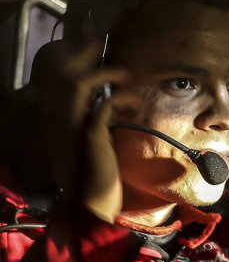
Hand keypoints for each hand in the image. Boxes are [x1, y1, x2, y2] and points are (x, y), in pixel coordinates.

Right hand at [29, 40, 137, 222]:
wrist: (95, 201)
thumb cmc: (100, 177)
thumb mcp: (100, 146)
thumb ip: (100, 128)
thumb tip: (112, 112)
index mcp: (62, 121)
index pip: (63, 83)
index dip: (79, 67)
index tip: (103, 66)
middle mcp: (63, 120)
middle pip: (67, 76)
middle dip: (87, 60)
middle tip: (113, 60)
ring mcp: (74, 125)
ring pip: (83, 83)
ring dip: (107, 73)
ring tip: (127, 76)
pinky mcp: (91, 133)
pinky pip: (105, 103)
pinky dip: (122, 98)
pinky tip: (134, 102)